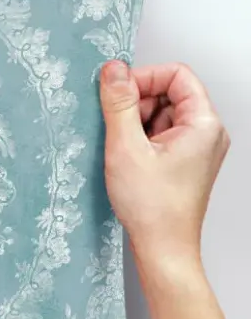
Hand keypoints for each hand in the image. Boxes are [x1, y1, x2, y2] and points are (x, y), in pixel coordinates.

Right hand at [100, 60, 229, 270]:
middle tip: (115, 126)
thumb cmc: (152, 207)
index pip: (177, 75)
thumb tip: (113, 70)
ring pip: (163, 116)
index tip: (116, 93)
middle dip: (137, 103)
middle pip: (170, 94)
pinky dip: (140, 141)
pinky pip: (161, 137)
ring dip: (136, 124)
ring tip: (122, 150)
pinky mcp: (185, 164)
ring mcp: (197, 149)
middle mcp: (207, 133)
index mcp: (203, 124)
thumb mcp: (126, 148)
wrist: (163, 248)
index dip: (144, 78)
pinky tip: (127, 160)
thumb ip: (119, 104)